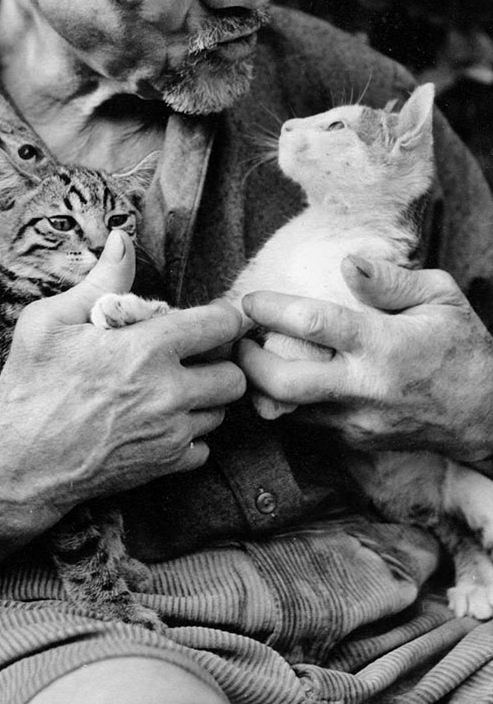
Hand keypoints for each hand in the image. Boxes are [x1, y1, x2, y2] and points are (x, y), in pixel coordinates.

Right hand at [0, 230, 245, 527]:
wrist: (18, 465)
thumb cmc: (30, 388)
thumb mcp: (50, 322)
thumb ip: (100, 281)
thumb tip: (122, 239)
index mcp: (146, 349)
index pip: (221, 325)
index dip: (224, 317)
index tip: (213, 318)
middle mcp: (169, 393)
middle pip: (235, 374)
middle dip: (220, 361)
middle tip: (195, 356)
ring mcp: (170, 434)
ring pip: (222, 412)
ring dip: (206, 398)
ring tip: (174, 388)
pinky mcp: (164, 466)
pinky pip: (204, 448)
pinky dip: (190, 435)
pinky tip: (162, 423)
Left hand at [238, 256, 492, 459]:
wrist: (486, 416)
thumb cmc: (460, 346)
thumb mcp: (441, 297)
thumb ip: (390, 280)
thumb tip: (348, 262)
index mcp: (385, 345)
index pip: (313, 323)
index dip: (271, 308)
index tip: (249, 299)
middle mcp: (365, 388)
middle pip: (283, 383)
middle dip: (246, 360)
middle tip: (236, 338)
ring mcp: (357, 421)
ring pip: (286, 409)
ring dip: (260, 384)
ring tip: (251, 354)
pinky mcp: (354, 441)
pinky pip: (306, 421)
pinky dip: (287, 400)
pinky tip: (283, 376)